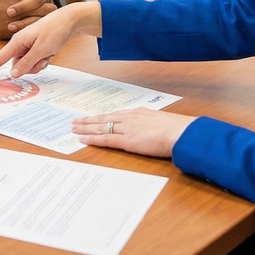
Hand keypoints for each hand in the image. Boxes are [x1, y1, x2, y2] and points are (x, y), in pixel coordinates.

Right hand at [0, 0, 55, 37]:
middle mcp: (16, 3)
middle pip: (40, 1)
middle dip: (49, 1)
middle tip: (55, 3)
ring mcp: (14, 17)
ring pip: (36, 15)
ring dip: (45, 15)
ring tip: (51, 15)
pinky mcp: (10, 29)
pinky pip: (28, 28)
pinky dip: (36, 25)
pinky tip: (40, 25)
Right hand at [0, 1, 100, 80]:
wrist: (70, 19)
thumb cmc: (55, 30)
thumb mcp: (41, 49)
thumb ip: (27, 62)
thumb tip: (13, 74)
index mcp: (17, 41)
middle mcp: (21, 43)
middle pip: (18, 66)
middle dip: (31, 67)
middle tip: (44, 57)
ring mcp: (28, 45)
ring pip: (28, 65)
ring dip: (39, 63)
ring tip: (49, 53)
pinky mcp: (36, 46)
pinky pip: (35, 60)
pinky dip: (44, 59)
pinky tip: (51, 51)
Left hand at [71, 109, 197, 157]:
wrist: (180, 132)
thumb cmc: (177, 129)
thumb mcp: (162, 122)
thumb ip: (153, 125)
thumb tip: (153, 129)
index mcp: (138, 113)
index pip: (114, 114)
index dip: (101, 116)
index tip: (91, 117)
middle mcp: (129, 118)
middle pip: (103, 118)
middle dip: (88, 120)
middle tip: (74, 121)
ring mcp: (126, 129)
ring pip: (100, 127)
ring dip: (85, 128)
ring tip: (73, 128)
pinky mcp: (126, 141)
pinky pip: (105, 139)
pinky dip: (92, 139)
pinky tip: (82, 139)